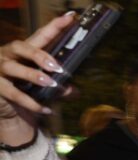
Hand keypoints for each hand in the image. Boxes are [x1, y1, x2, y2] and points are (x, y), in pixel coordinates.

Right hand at [0, 12, 73, 144]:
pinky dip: (31, 102)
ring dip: (32, 75)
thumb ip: (60, 87)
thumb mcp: (46, 87)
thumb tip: (76, 90)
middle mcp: (8, 55)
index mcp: (24, 51)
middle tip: (56, 67)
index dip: (54, 27)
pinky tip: (46, 109)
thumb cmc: (27, 90)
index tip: (70, 18)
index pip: (40, 36)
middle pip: (21, 47)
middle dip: (39, 55)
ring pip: (12, 68)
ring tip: (50, 83)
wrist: (8, 110)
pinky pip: (13, 93)